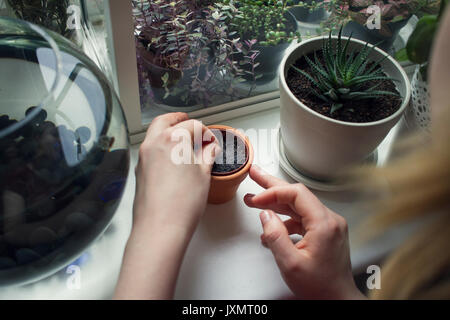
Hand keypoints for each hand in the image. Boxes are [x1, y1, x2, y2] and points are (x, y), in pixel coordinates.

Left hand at [133, 112, 218, 234]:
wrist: (160, 227)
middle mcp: (154, 143)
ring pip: (154, 134)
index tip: (212, 142)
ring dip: (168, 131)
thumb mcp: (203, 175)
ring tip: (183, 142)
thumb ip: (207, 156)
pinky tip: (173, 159)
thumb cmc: (182, 203)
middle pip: (166, 121)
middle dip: (179, 120)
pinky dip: (161, 146)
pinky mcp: (139, 170)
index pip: (192, 125)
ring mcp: (143, 157)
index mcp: (173, 139)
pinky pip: (150, 150)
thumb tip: (210, 149)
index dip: (206, 132)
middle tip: (190, 124)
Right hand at [244, 166, 364, 299]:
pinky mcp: (325, 232)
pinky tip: (271, 225)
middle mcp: (330, 220)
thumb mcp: (290, 263)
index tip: (257, 199)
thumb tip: (265, 215)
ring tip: (255, 200)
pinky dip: (285, 219)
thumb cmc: (320, 287)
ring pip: (298, 205)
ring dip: (276, 203)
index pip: (296, 193)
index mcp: (324, 224)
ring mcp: (328, 225)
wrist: (337, 300)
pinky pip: (302, 218)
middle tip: (255, 174)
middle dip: (272, 186)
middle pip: (297, 195)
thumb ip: (275, 236)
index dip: (273, 192)